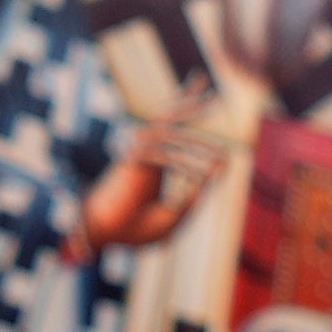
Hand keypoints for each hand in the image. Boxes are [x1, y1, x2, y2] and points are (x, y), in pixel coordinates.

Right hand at [69, 94, 242, 258]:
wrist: (106, 238)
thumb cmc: (135, 229)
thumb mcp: (174, 216)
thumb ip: (195, 196)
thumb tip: (217, 170)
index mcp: (153, 162)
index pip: (170, 130)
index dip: (184, 108)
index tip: (206, 96)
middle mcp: (145, 152)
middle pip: (167, 117)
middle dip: (189, 102)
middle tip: (214, 93)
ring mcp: (137, 153)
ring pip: (168, 131)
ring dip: (199, 142)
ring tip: (225, 155)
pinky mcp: (132, 159)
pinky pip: (163, 153)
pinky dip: (184, 164)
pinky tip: (202, 176)